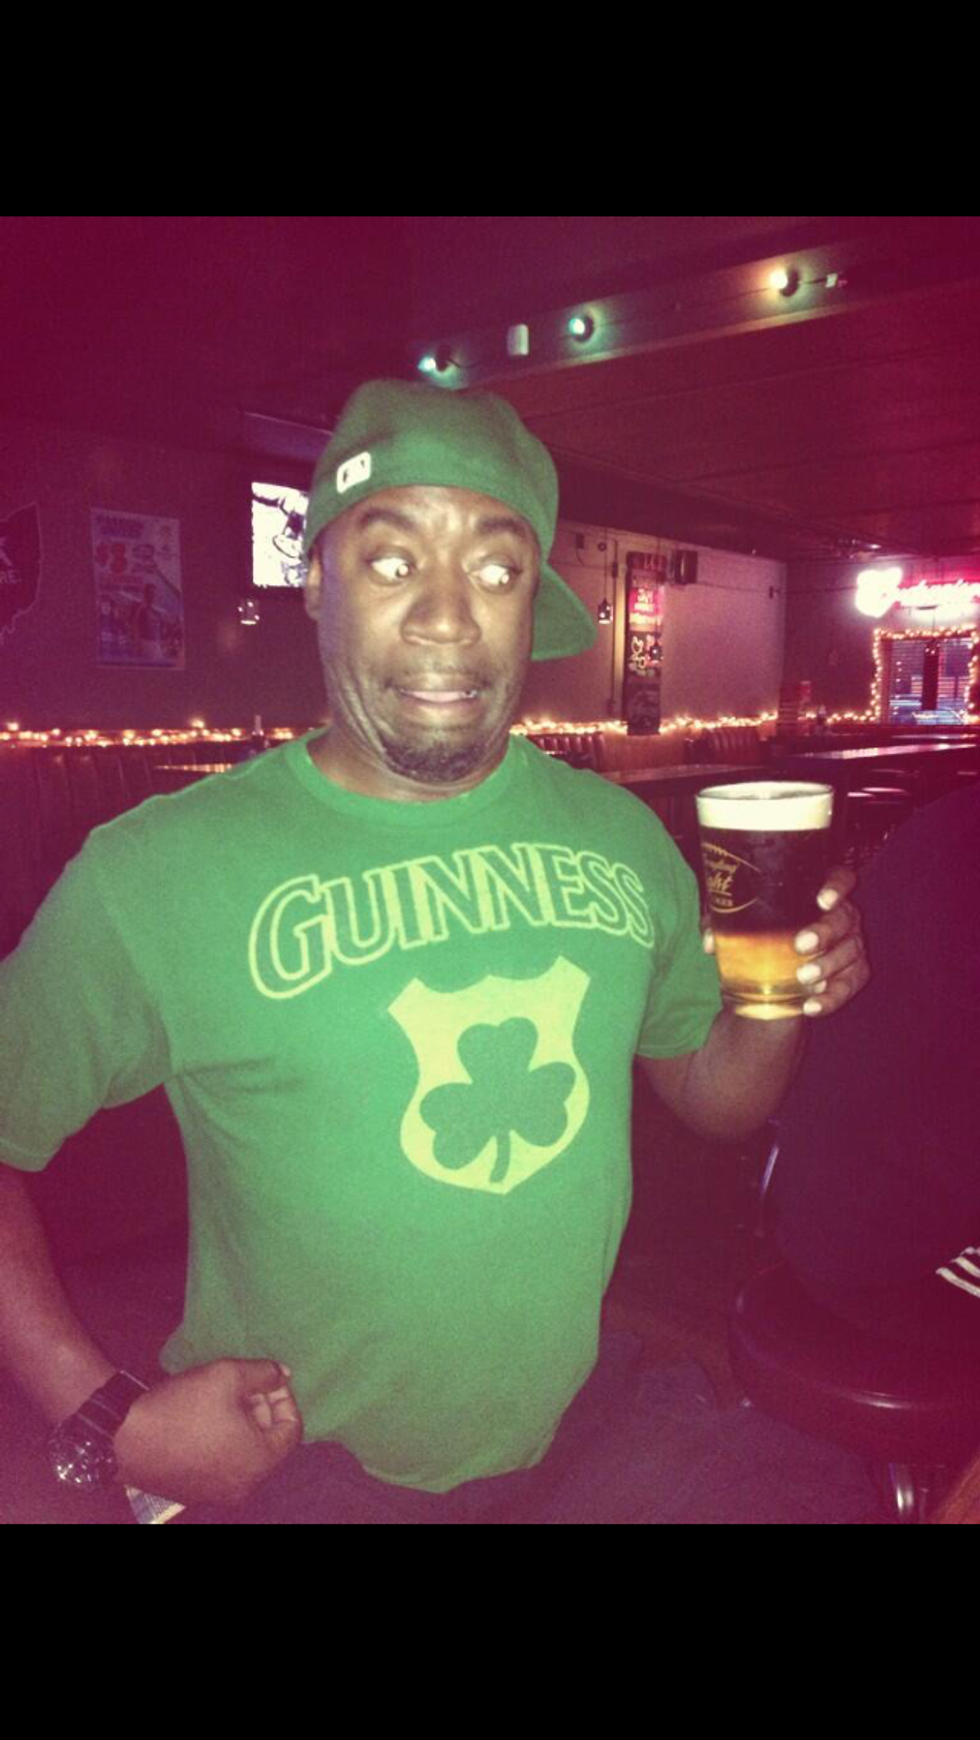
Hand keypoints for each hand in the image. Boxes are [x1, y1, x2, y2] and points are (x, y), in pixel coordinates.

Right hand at [114, 1358, 302, 1507]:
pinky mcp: (196, 1493)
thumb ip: (264, 1373)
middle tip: (242, 1384)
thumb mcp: (228, 1375)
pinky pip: (224, 1464)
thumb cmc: (182, 1406)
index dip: (284, 1398)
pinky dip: (225, 1441)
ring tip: (222, 1397)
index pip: (292, 1429)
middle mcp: (244, 1487)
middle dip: (261, 1409)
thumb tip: (284, 1376)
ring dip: (243, 1423)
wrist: (123, 1437)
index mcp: (259, 1464)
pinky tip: (206, 1418)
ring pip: (246, 1453)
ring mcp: (218, 1495)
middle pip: (269, 1443)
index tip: (266, 1378)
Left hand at [704, 864, 869, 1018]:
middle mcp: (842, 914)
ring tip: (803, 979)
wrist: (771, 967)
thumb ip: (723, 923)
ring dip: (828, 966)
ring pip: (851, 952)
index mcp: (818, 891)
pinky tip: (811, 1006)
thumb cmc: (760, 929)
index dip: (836, 886)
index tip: (821, 900)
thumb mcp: (740, 921)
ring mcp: (851, 943)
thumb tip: (711, 942)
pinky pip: (850, 984)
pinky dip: (832, 998)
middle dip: (826, 932)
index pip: (840, 878)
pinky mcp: (854, 972)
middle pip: (846, 918)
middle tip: (800, 945)